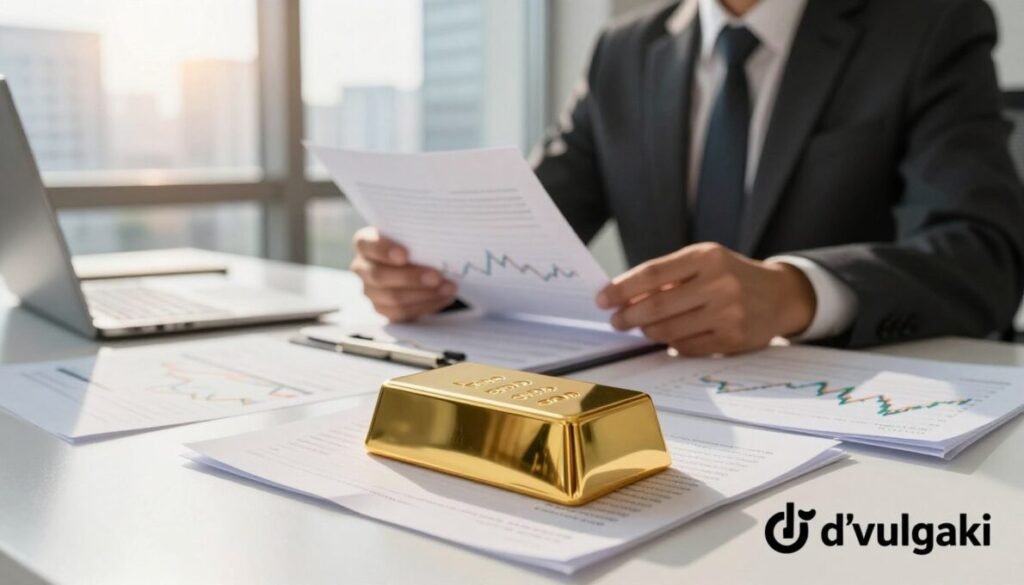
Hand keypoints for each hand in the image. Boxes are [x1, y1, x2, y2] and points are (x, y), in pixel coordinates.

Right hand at [350, 227, 456, 320]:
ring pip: (393, 297)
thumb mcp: (413, 236)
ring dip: (424, 294)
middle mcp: (362, 267)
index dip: (384, 250)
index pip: (366, 244)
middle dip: (411, 277)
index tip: (405, 255)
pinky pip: (402, 312)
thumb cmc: (414, 243)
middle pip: (380, 276)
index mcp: (365, 243)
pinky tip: (443, 297)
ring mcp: (370, 291)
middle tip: (437, 276)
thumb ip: (417, 237)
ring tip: (448, 287)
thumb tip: (439, 238)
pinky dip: (426, 305)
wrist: (416, 263)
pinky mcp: (383, 309)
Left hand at [596, 243, 815, 355]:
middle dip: (628, 316)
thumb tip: (624, 297)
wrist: (781, 295)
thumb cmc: (731, 276)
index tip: (602, 299)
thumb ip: (669, 276)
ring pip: (669, 330)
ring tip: (642, 327)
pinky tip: (669, 338)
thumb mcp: (705, 261)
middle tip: (616, 321)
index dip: (622, 288)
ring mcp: (729, 313)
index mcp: (707, 257)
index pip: (652, 273)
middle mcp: (720, 283)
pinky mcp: (734, 339)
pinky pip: (687, 347)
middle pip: (657, 306)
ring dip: (648, 332)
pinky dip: (672, 344)